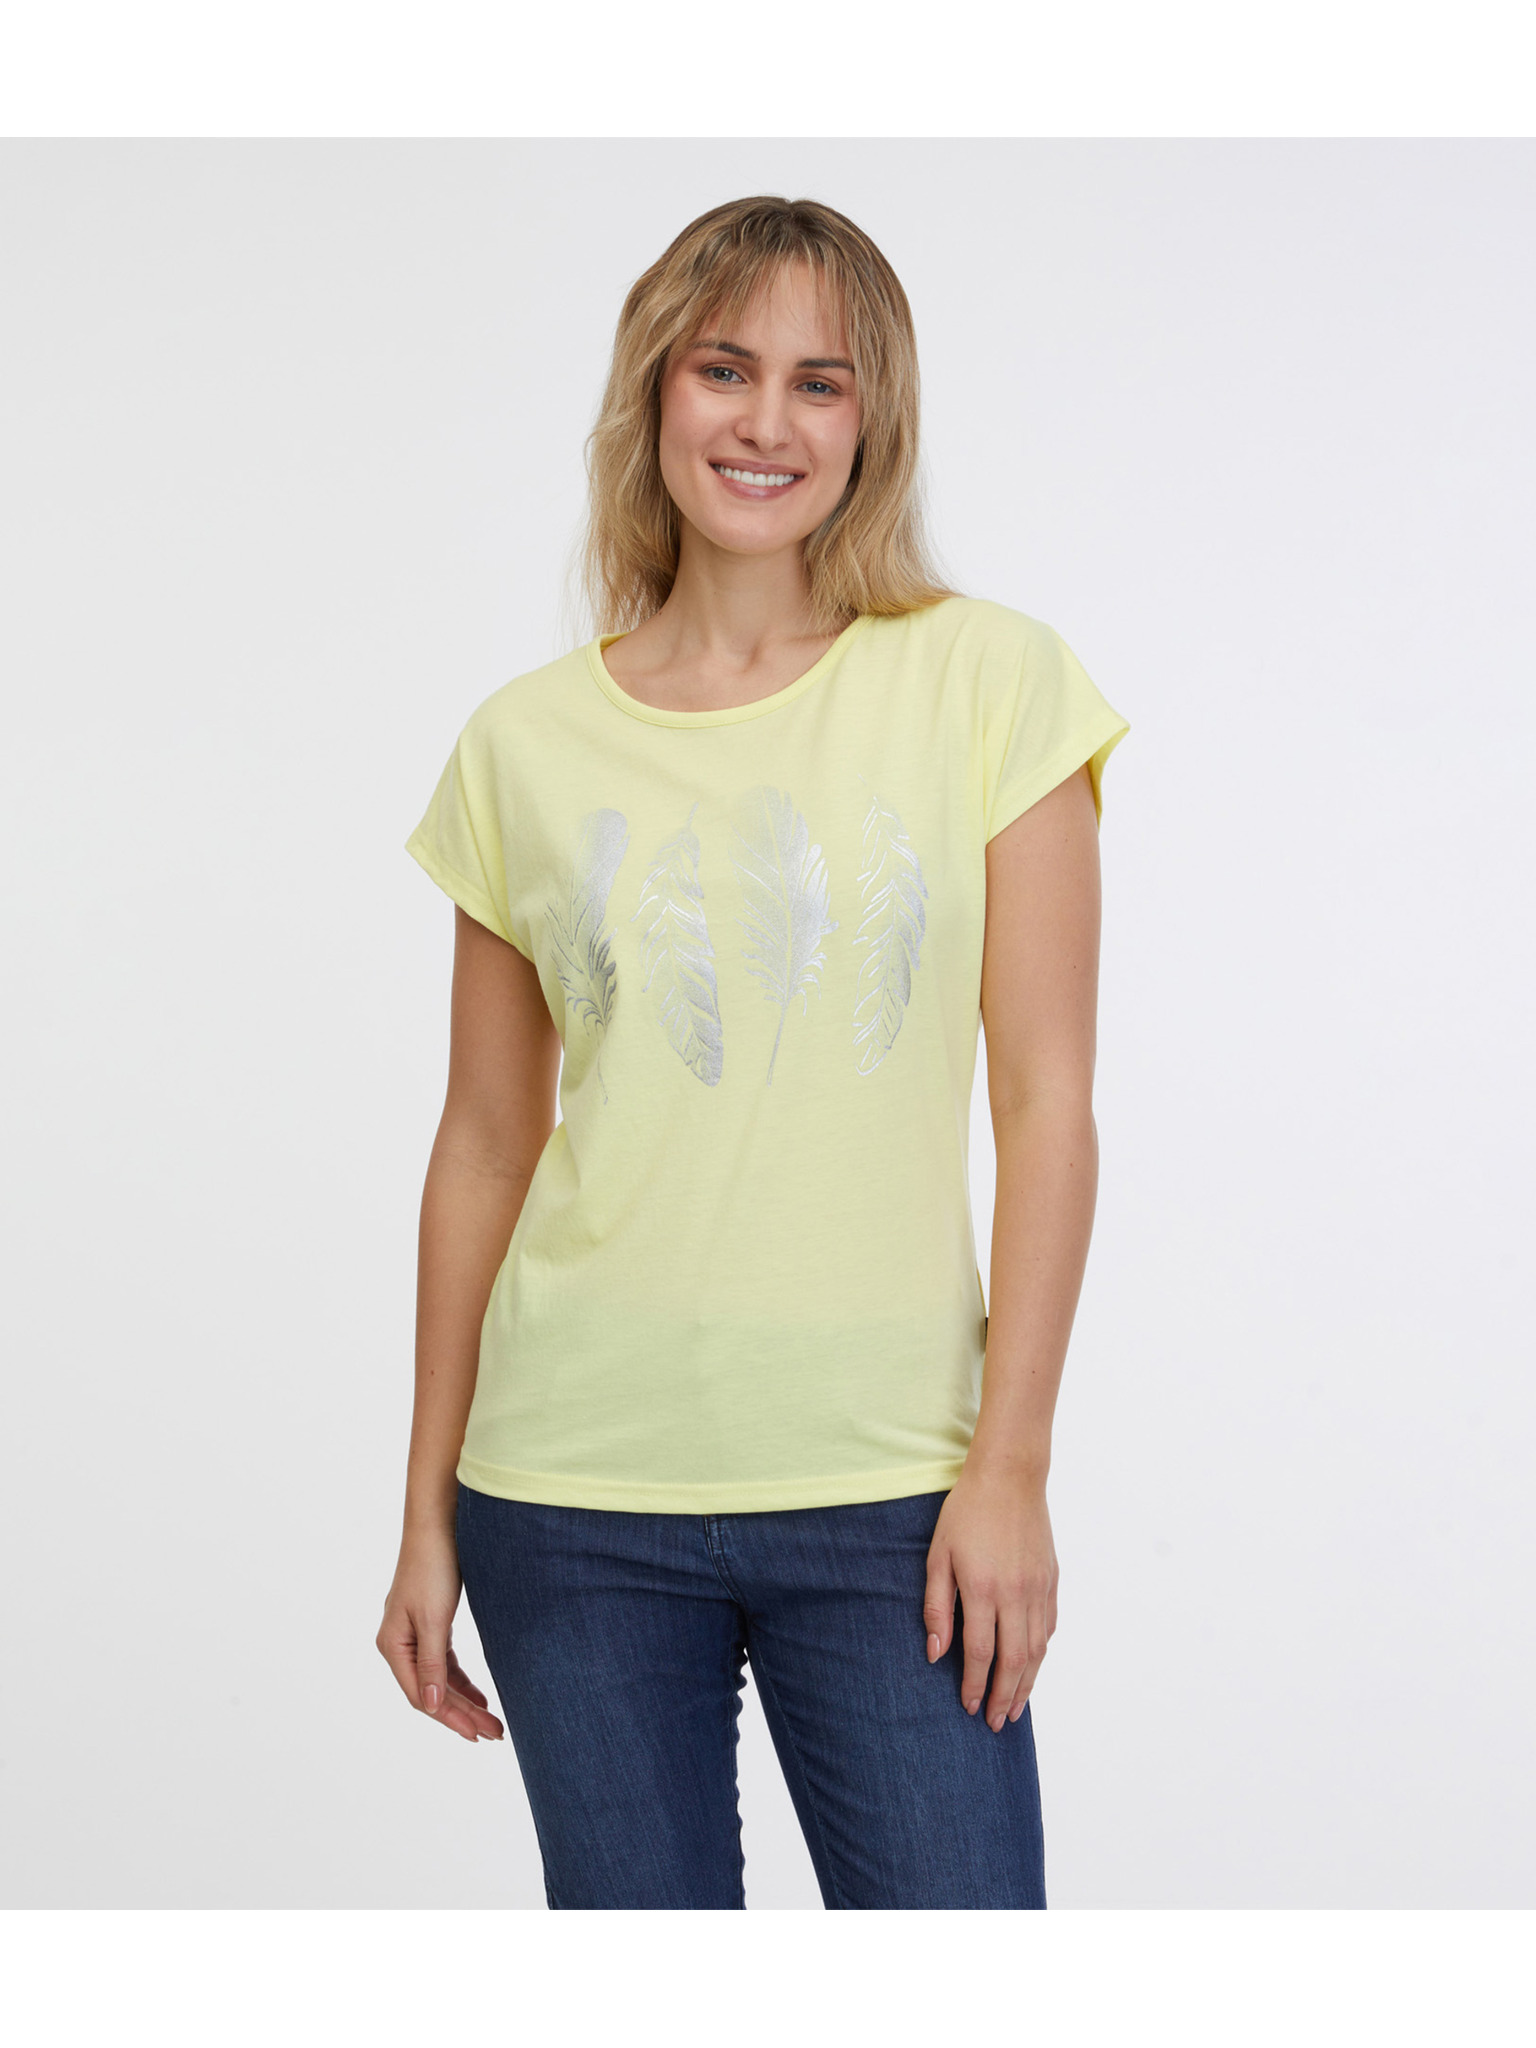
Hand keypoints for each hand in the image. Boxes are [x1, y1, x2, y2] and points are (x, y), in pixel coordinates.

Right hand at [376, 1526, 504, 1743]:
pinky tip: (478, 1695)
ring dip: (464, 1701)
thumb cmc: (432, 1567)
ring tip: (491, 1722)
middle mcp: (399, 1643)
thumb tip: (432, 1706)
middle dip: (462, 1714)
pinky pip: (445, 1663)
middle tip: (494, 1733)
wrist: (438, 1524)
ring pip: (440, 1679)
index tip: (478, 1734)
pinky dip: (461, 1680)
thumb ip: (433, 1664)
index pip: (421, 1695)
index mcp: (392, 1645)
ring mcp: (414, 1634)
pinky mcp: (431, 1623)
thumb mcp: (434, 1619)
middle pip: (431, 1691)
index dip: (449, 1718)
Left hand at [923, 1458, 1058, 1732]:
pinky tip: (1032, 1667)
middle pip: (1014, 1662)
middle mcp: (1016, 1594)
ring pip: (1037, 1650)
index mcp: (983, 1590)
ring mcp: (1038, 1588)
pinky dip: (1041, 1653)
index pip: (981, 1654)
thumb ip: (937, 1606)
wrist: (1009, 1476)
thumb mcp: (938, 1556)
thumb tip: (936, 1653)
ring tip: (1016, 1708)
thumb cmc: (966, 1512)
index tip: (969, 1707)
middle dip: (1004, 1697)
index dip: (975, 1686)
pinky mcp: (1052, 1579)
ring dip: (1027, 1684)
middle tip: (997, 1723)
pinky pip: (1049, 1627)